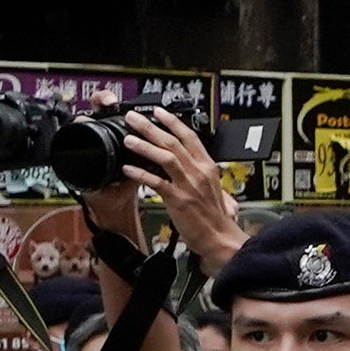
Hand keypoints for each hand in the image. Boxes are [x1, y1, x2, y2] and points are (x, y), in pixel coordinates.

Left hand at [117, 107, 246, 265]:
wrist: (220, 239)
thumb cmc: (216, 218)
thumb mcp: (214, 189)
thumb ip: (200, 176)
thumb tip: (190, 167)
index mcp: (208, 167)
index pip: (190, 137)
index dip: (173, 122)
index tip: (158, 111)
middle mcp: (199, 172)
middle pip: (173, 142)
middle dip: (151, 127)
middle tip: (134, 118)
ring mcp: (189, 185)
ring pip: (166, 157)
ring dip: (145, 146)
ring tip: (128, 138)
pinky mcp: (179, 200)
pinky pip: (157, 182)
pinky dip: (141, 174)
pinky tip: (128, 169)